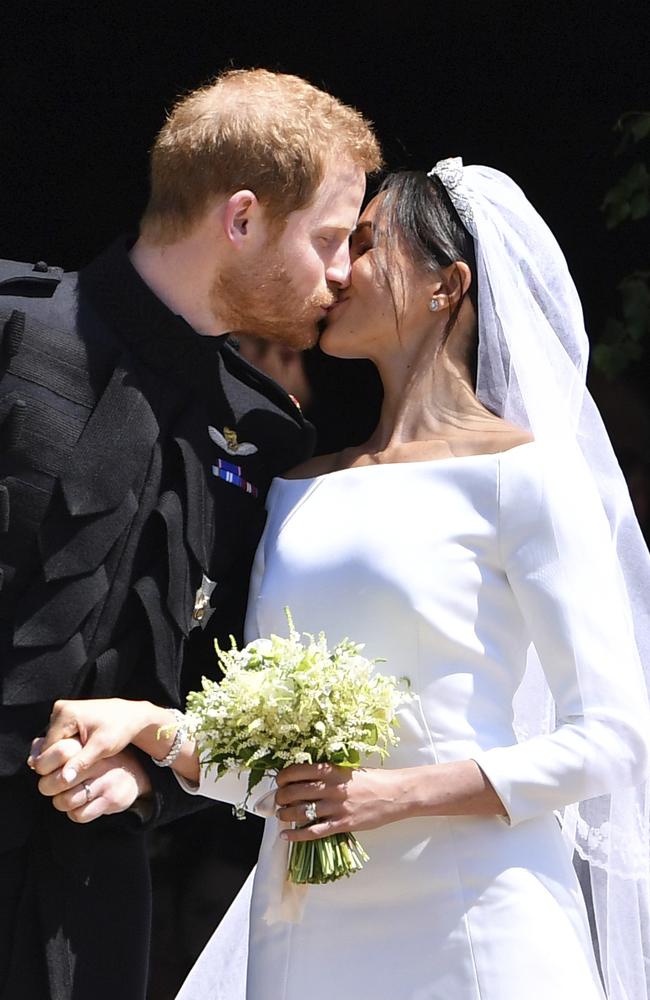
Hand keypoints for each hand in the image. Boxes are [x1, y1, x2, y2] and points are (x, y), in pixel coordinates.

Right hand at [28, 698, 159, 784]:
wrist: (131, 716)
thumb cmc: (120, 730)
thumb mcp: (102, 747)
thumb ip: (81, 762)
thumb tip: (64, 779)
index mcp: (66, 713)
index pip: (47, 749)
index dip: (57, 765)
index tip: (73, 772)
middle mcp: (59, 708)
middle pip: (48, 745)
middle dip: (60, 758)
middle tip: (81, 763)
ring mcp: (61, 710)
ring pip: (52, 743)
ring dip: (63, 753)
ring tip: (83, 755)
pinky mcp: (65, 715)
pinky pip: (58, 737)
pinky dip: (67, 746)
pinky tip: (81, 750)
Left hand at [33, 737, 152, 823]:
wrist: (133, 773)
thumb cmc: (97, 760)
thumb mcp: (81, 747)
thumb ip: (55, 748)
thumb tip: (32, 761)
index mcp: (89, 746)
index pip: (60, 752)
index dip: (44, 764)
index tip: (44, 769)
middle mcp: (98, 762)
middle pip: (58, 781)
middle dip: (48, 787)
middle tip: (51, 786)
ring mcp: (106, 781)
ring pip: (66, 801)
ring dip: (60, 801)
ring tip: (65, 796)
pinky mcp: (111, 800)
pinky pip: (79, 815)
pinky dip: (74, 813)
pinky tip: (79, 805)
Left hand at [275, 763, 411, 841]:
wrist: (394, 794)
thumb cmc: (372, 780)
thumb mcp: (347, 769)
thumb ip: (327, 774)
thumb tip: (304, 779)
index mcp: (330, 770)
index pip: (296, 771)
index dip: (283, 777)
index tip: (279, 781)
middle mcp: (330, 788)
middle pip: (293, 792)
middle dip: (280, 797)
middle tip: (277, 800)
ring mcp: (335, 807)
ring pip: (300, 812)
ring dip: (285, 814)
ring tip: (280, 815)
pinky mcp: (341, 824)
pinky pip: (313, 831)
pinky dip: (296, 834)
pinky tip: (286, 835)